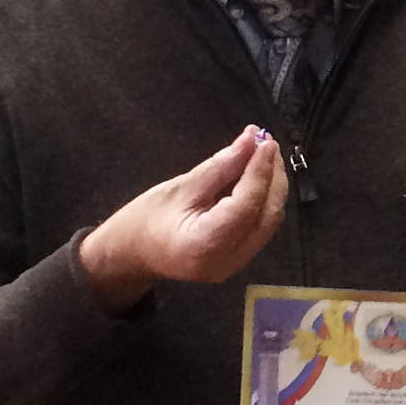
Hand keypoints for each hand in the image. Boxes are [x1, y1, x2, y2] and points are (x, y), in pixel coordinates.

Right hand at [78, 127, 287, 313]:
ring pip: (269, 222)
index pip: (246, 206)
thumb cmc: (147, 219)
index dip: (260, 172)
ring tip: (264, 155)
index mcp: (204, 245)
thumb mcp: (181, 187)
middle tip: (266, 143)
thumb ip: (220, 166)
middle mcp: (226, 261)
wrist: (134, 252)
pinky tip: (258, 176)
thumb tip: (251, 140)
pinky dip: (263, 199)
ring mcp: (235, 264)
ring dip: (272, 186)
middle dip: (272, 177)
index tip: (265, 143)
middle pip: (267, 216)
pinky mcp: (239, 258)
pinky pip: (261, 226)